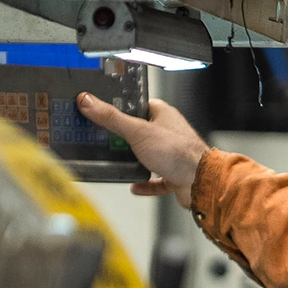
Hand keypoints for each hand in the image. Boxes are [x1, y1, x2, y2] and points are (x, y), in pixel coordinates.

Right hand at [76, 93, 209, 206]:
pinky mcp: (174, 174)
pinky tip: (134, 185)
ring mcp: (172, 154)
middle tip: (104, 140)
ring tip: (116, 161)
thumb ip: (112, 117)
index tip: (102, 110)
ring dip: (133, 161)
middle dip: (123, 138)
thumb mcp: (137, 131)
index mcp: (163, 115)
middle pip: (139, 132)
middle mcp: (168, 133)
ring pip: (147, 155)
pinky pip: (156, 179)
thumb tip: (88, 101)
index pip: (138, 105)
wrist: (200, 182)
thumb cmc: (179, 153)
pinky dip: (145, 183)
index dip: (121, 107)